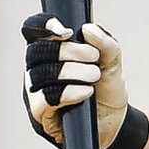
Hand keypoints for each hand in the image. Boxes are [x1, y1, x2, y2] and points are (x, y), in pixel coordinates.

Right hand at [21, 14, 148, 148]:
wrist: (116, 123)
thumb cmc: (107, 89)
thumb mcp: (113, 64)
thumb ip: (106, 44)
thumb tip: (88, 29)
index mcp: (49, 52)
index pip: (32, 30)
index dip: (42, 25)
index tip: (67, 31)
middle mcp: (37, 70)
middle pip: (36, 51)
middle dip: (68, 51)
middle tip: (94, 57)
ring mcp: (35, 93)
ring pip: (39, 75)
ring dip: (70, 72)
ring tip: (94, 75)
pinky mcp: (41, 116)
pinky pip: (43, 101)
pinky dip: (67, 93)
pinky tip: (86, 92)